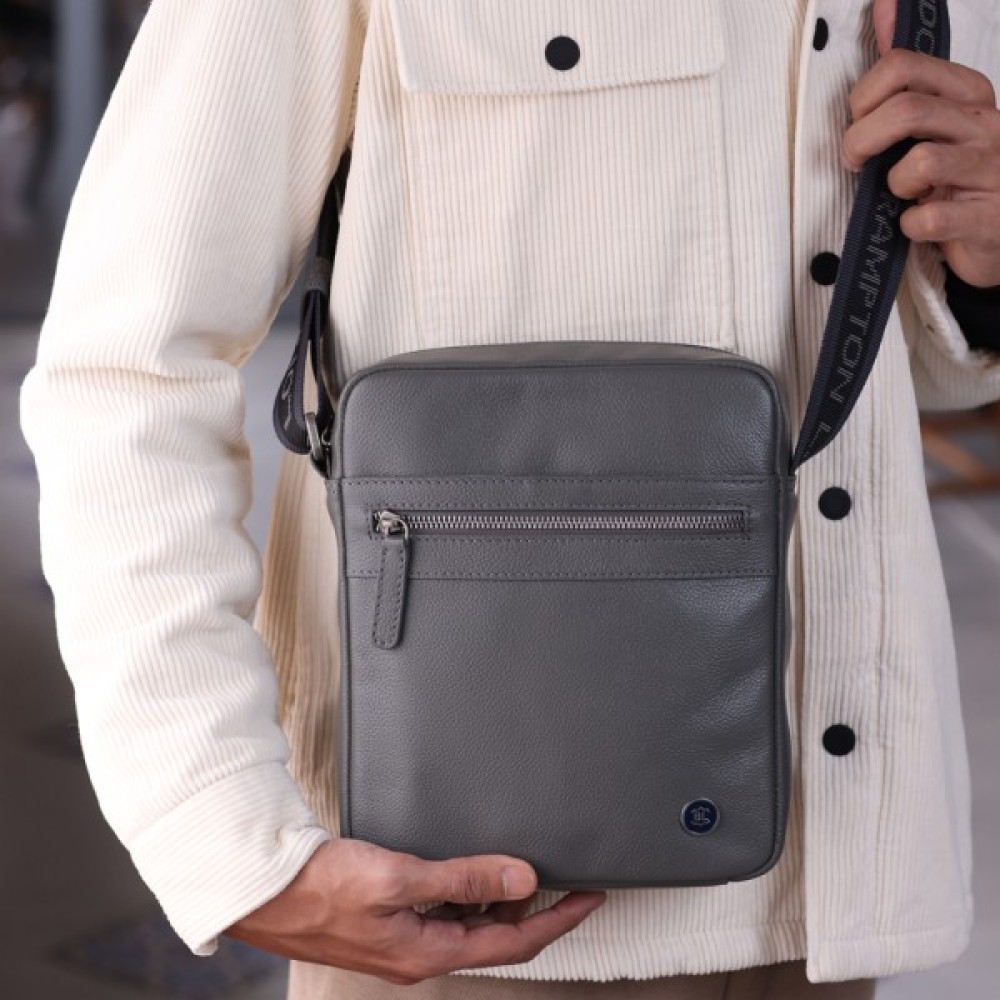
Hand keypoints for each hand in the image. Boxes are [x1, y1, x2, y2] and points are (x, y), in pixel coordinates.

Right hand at [223, 838, 606, 984]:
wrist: (267, 892)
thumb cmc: (323, 888)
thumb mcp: (400, 878)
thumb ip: (464, 878)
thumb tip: (521, 877)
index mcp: (430, 953)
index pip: (514, 940)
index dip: (558, 919)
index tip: (590, 898)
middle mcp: (423, 954)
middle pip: (499, 938)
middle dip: (540, 914)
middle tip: (574, 888)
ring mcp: (406, 942)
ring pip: (473, 926)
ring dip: (506, 905)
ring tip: (535, 877)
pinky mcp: (390, 923)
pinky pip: (445, 915)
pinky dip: (471, 897)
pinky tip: (476, 875)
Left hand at [841, 0, 999, 287]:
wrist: (997, 232)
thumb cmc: (956, 176)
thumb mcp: (936, 117)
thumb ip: (907, 72)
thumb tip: (884, 4)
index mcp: (968, 93)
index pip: (902, 67)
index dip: (862, 99)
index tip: (856, 125)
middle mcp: (985, 123)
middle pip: (906, 111)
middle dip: (862, 141)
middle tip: (855, 164)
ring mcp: (991, 170)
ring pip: (920, 162)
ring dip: (892, 184)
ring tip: (901, 193)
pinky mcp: (988, 218)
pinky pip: (930, 217)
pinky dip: (909, 225)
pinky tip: (915, 224)